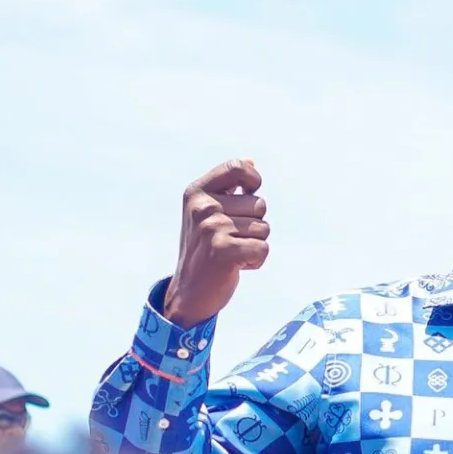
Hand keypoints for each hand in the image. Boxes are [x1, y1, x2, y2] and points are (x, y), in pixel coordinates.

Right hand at [162, 159, 269, 327]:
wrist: (188, 292)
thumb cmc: (204, 249)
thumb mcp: (208, 212)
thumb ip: (229, 186)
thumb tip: (252, 161)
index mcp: (197, 192)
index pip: (236, 167)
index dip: (252, 180)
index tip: (248, 194)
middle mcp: (203, 207)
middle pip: (259, 204)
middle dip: (253, 225)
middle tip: (230, 240)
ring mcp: (212, 228)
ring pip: (264, 228)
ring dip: (254, 244)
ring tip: (231, 253)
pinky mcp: (223, 251)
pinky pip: (263, 248)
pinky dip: (256, 261)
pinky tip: (236, 266)